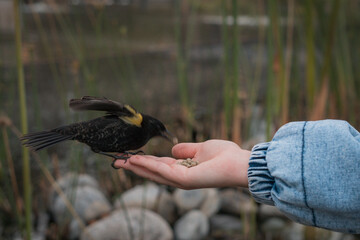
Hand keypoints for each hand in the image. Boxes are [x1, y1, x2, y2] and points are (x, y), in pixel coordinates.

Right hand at [114, 140, 250, 188]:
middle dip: (134, 166)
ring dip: (136, 166)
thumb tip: (173, 149)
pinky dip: (148, 165)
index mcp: (183, 170)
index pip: (158, 166)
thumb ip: (185, 150)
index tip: (129, 156)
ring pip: (153, 173)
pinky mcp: (184, 180)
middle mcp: (179, 177)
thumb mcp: (200, 149)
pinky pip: (162, 171)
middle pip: (152, 172)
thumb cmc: (224, 156)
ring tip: (121, 161)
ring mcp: (181, 180)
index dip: (143, 161)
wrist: (238, 163)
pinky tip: (136, 159)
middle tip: (116, 161)